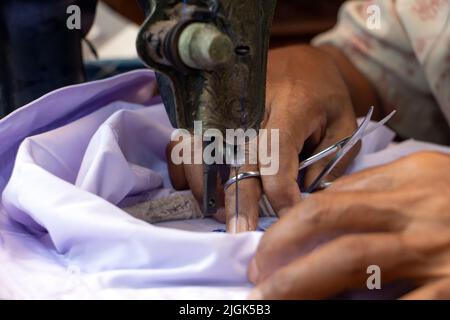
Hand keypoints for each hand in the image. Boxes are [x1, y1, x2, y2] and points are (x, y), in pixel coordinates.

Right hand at [167, 45, 362, 231]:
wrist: (300, 60)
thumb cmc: (324, 94)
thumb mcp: (343, 123)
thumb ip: (330, 161)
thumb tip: (302, 199)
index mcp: (291, 105)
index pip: (276, 153)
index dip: (281, 191)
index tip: (288, 216)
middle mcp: (249, 105)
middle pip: (236, 160)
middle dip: (239, 203)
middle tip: (240, 235)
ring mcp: (222, 107)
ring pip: (200, 153)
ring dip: (207, 190)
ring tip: (222, 215)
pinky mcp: (206, 112)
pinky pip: (183, 145)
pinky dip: (186, 171)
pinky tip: (202, 190)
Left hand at [248, 152, 449, 299]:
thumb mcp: (426, 175)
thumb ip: (376, 185)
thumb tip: (324, 201)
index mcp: (406, 181)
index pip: (330, 199)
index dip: (290, 226)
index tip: (265, 249)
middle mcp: (415, 212)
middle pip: (331, 224)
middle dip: (284, 252)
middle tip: (257, 279)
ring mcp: (436, 250)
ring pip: (354, 262)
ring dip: (305, 283)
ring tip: (273, 300)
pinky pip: (405, 303)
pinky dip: (368, 312)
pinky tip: (336, 314)